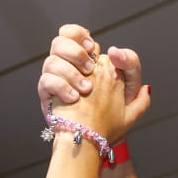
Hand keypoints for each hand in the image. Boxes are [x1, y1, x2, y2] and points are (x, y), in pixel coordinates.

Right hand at [38, 24, 150, 141]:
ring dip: (70, 71)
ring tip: (85, 90)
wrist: (95, 142)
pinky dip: (60, 87)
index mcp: (87, 63)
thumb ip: (132, 69)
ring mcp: (57, 81)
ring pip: (51, 59)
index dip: (81, 36)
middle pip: (60, 41)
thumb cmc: (111, 121)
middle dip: (75, 51)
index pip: (75, 34)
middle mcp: (69, 68)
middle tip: (89, 68)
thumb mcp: (131, 95)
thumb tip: (115, 50)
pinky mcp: (48, 96)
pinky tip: (74, 98)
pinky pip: (46, 81)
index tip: (92, 47)